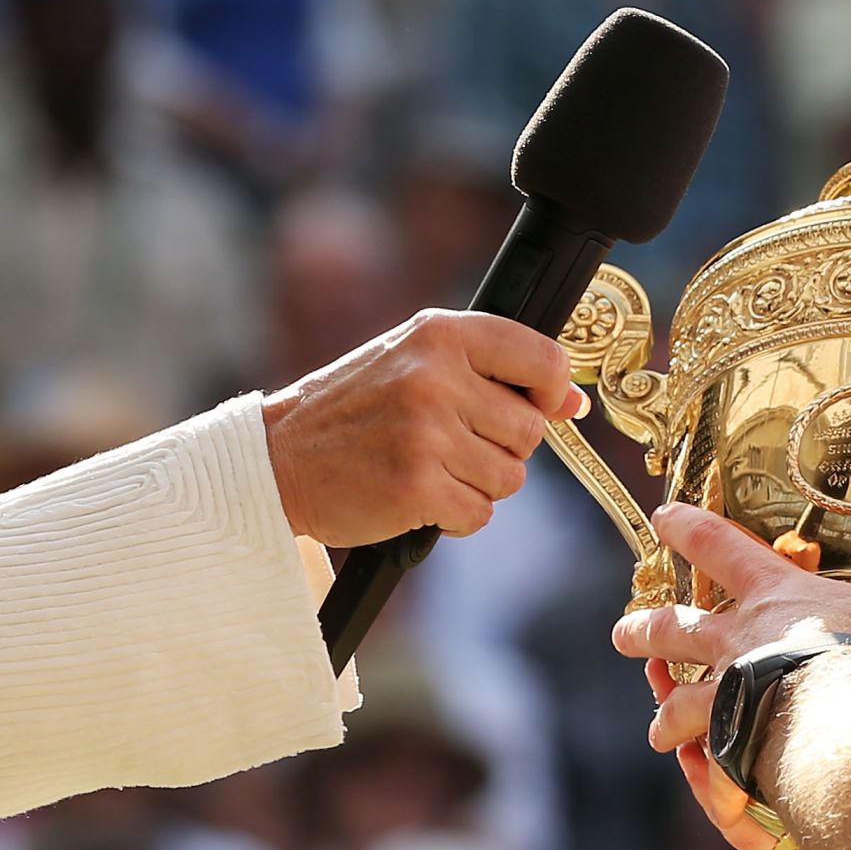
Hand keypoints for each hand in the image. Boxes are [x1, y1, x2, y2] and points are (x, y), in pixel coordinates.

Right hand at [261, 309, 584, 547]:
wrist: (277, 458)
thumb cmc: (353, 409)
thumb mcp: (416, 364)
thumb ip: (493, 373)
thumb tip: (573, 401)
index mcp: (439, 334)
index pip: (542, 357)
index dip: (549, 390)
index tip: (533, 404)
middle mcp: (434, 376)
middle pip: (529, 430)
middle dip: (502, 447)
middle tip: (451, 444)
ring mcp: (424, 433)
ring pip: (509, 477)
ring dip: (478, 484)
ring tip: (430, 468)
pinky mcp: (415, 487)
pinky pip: (479, 514)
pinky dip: (456, 515)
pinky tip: (418, 496)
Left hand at [611, 505, 850, 849]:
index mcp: (778, 597)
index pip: (724, 549)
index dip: (693, 530)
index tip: (661, 517)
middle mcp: (740, 644)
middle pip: (677, 628)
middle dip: (647, 628)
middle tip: (621, 632)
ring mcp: (730, 700)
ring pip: (678, 702)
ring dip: (665, 714)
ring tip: (653, 731)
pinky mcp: (734, 752)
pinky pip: (711, 764)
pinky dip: (710, 775)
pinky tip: (708, 785)